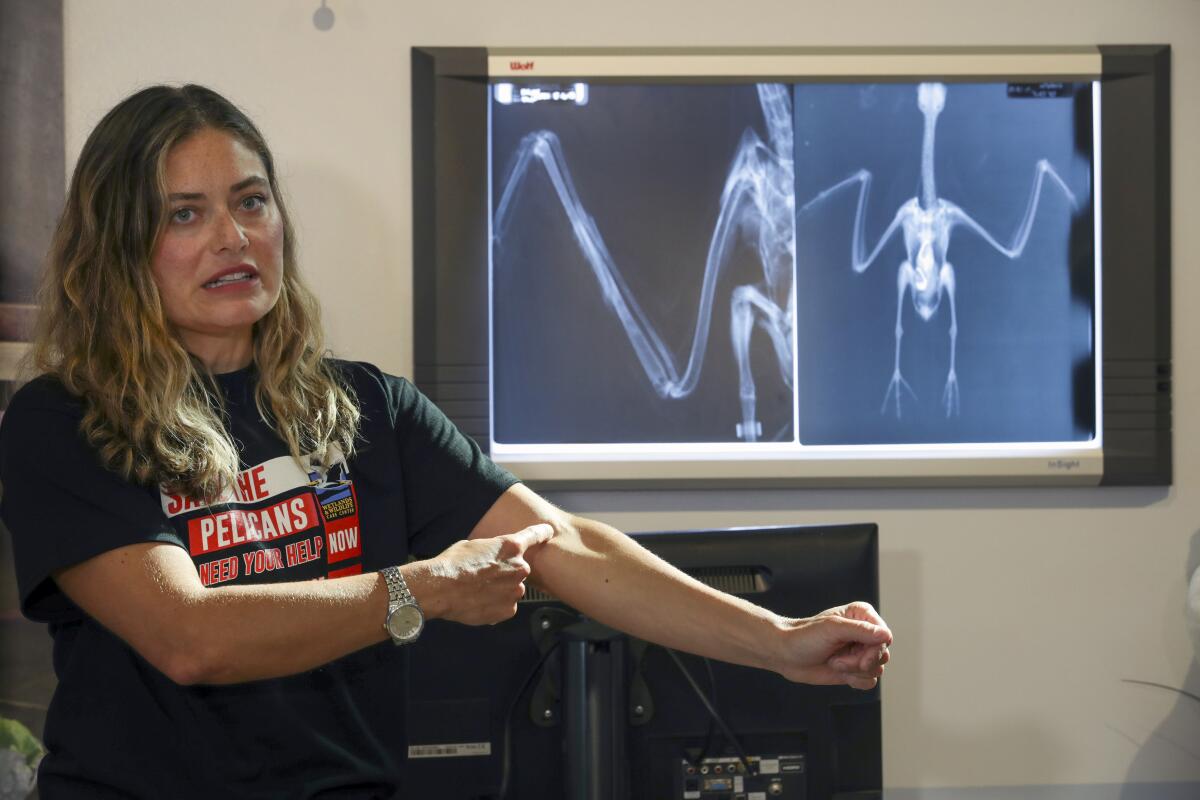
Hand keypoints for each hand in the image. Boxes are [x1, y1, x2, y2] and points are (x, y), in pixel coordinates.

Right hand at [425, 523, 556, 625]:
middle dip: (506, 572)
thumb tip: (494, 556)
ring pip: (512, 589)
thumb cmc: (453, 564)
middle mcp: (519, 568)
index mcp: (511, 547)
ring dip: (501, 590)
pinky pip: (506, 606)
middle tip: (485, 576)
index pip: (535, 535)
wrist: (441, 588)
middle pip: (519, 569)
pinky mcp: (509, 609)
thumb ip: (493, 550)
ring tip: (478, 590)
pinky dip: (496, 606)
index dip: (543, 533)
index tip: (549, 532)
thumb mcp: (474, 545)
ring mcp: (515, 590)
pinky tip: (479, 602)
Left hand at [773, 602, 891, 689]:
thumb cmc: (804, 637)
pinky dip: (855, 680)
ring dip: (854, 671)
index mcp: (861, 615)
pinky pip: (870, 681)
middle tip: (837, 660)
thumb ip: (861, 630)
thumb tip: (886, 635)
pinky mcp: (854, 669)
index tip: (860, 658)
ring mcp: (859, 652)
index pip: (885, 636)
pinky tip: (838, 671)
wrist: (786, 655)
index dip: (875, 650)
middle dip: (860, 662)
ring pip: (877, 669)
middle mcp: (864, 633)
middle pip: (883, 655)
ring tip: (834, 662)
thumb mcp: (832, 629)